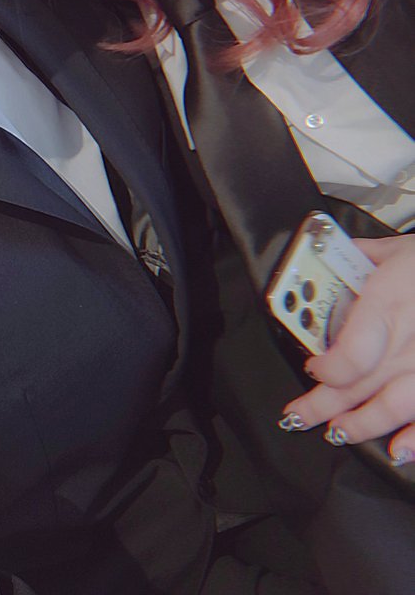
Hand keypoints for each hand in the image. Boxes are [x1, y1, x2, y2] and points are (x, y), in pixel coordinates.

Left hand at [279, 235, 414, 464]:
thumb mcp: (399, 250)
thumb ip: (364, 256)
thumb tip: (331, 254)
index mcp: (387, 307)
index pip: (348, 357)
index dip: (326, 370)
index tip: (313, 367)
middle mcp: (407, 344)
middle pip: (359, 385)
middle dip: (323, 406)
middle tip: (297, 417)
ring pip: (392, 408)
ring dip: (362, 425)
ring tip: (338, 434)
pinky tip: (398, 451)